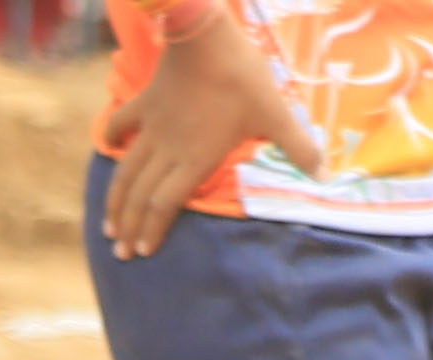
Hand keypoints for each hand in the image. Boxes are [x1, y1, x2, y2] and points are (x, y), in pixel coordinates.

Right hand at [100, 14, 320, 257]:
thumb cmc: (240, 75)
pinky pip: (122, 125)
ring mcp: (152, 127)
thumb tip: (325, 176)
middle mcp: (167, 150)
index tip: (144, 253)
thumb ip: (298, 147)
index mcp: (195, 159)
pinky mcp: (145, 103)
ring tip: (107, 224)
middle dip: (128, 227)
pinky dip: (113, 139)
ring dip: (115, 199)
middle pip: (140, 196)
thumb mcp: (275, 113)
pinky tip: (110, 148)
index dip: (153, 230)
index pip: (165, 205)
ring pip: (126, 171)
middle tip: (120, 252)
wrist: (204, 33)